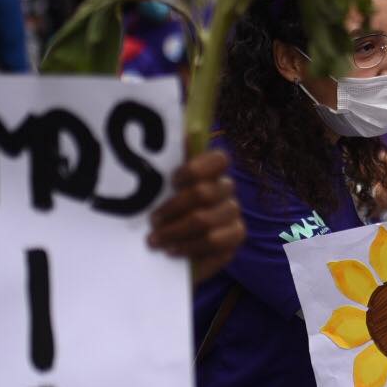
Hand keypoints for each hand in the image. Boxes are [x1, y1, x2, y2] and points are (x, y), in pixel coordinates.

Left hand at [147, 149, 245, 281]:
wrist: (174, 249)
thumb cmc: (167, 213)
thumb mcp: (162, 189)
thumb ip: (168, 164)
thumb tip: (183, 134)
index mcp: (213, 172)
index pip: (219, 160)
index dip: (194, 170)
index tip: (172, 182)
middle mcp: (227, 192)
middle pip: (205, 193)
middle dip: (173, 208)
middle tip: (152, 221)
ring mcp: (233, 217)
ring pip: (208, 221)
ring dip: (177, 232)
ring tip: (156, 241)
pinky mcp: (234, 242)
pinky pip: (216, 246)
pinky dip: (190, 249)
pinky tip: (173, 252)